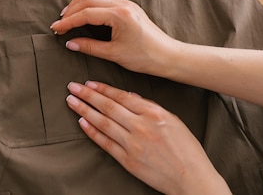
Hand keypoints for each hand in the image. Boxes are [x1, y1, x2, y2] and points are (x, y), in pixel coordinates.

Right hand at [50, 0, 176, 75]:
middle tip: (59, 23)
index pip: (86, 13)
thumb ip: (89, 47)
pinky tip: (88, 7)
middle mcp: (122, 4)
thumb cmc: (144, 57)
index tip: (56, 29)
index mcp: (119, 15)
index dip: (68, 21)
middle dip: (71, 10)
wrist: (168, 56)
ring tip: (69, 13)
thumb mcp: (114, 54)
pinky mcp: (129, 6)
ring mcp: (127, 3)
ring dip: (81, 1)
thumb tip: (70, 43)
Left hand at [66, 81, 230, 194]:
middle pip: (108, 107)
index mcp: (154, 113)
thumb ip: (150, 107)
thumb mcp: (173, 120)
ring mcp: (133, 144)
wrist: (192, 179)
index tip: (89, 83)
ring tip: (71, 101)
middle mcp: (141, 126)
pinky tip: (82, 122)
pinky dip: (92, 132)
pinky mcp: (128, 160)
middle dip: (88, 95)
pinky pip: (105, 143)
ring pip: (103, 123)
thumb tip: (129, 96)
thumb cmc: (186, 149)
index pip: (122, 96)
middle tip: (72, 87)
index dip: (103, 88)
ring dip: (84, 110)